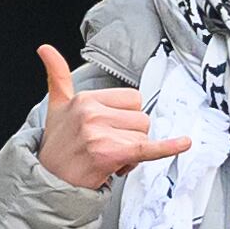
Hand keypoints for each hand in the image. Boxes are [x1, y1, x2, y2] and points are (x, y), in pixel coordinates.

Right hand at [34, 43, 191, 190]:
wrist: (49, 179)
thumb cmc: (58, 145)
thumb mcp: (56, 106)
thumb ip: (57, 76)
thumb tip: (45, 49)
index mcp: (86, 99)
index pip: (132, 99)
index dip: (126, 119)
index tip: (109, 130)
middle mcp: (92, 113)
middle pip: (142, 119)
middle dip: (131, 137)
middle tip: (109, 148)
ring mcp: (100, 133)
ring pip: (143, 138)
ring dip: (133, 154)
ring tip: (110, 159)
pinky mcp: (110, 153)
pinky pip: (147, 148)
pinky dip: (168, 147)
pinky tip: (183, 143)